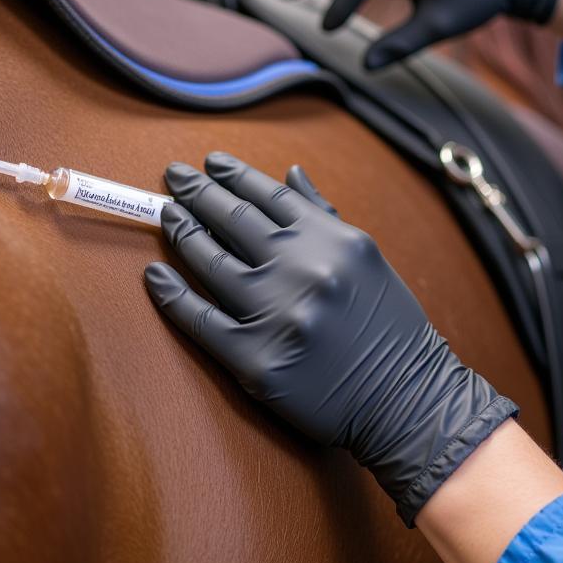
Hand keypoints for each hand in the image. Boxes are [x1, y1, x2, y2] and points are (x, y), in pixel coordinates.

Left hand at [144, 152, 517, 525]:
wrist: (407, 400)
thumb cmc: (389, 328)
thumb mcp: (367, 260)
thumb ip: (324, 215)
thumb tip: (289, 172)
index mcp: (333, 242)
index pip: (270, 197)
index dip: (234, 175)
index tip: (209, 162)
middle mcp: (304, 272)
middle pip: (235, 221)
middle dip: (198, 193)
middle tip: (173, 176)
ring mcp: (277, 316)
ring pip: (211, 263)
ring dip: (182, 233)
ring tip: (166, 215)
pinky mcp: (256, 361)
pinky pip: (201, 320)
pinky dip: (172, 295)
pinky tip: (155, 275)